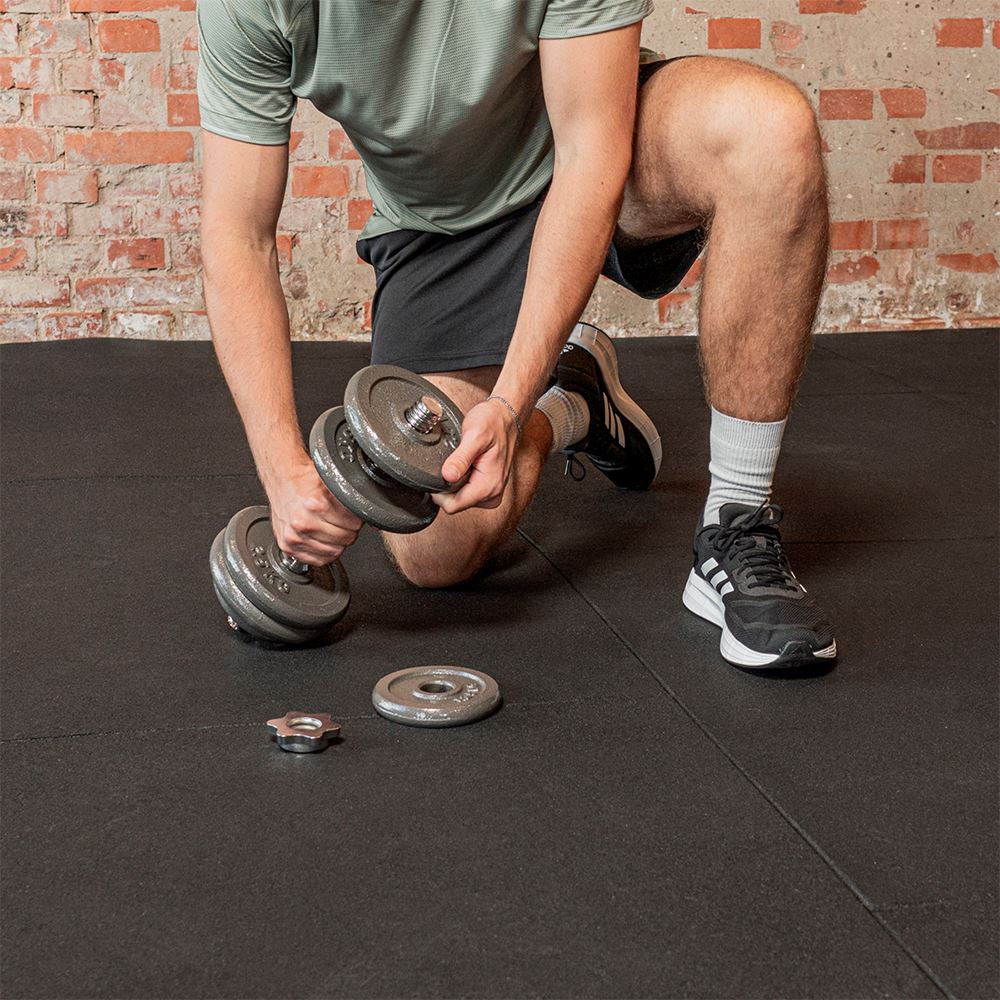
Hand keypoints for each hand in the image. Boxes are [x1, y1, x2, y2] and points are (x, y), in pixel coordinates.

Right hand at [267, 456, 362, 563]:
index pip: (353, 524)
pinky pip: (318, 560)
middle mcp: (303, 521)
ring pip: (334, 551)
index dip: (357, 520)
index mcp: (316, 504)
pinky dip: (325, 553)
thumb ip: (349, 497)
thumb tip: (370, 511)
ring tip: (333, 530)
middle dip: (349, 531)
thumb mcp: (331, 482)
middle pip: (345, 538)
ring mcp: (294, 536)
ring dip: (338, 543)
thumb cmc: (305, 480)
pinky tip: (324, 541)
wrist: (281, 480)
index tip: (354, 516)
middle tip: (345, 524)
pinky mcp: (288, 546)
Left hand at [434, 398, 519, 514]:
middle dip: (447, 486)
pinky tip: (466, 465)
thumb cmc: (493, 423)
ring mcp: (492, 493)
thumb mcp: (474, 435)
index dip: (439, 493)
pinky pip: (466, 492)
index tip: (438, 474)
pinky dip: (461, 480)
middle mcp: (492, 494)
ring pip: (459, 499)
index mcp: (488, 486)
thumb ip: (460, 458)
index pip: (453, 506)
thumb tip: (447, 477)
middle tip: (453, 462)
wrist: (506, 417)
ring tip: (462, 461)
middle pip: (455, 504)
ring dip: (454, 482)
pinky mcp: (489, 489)